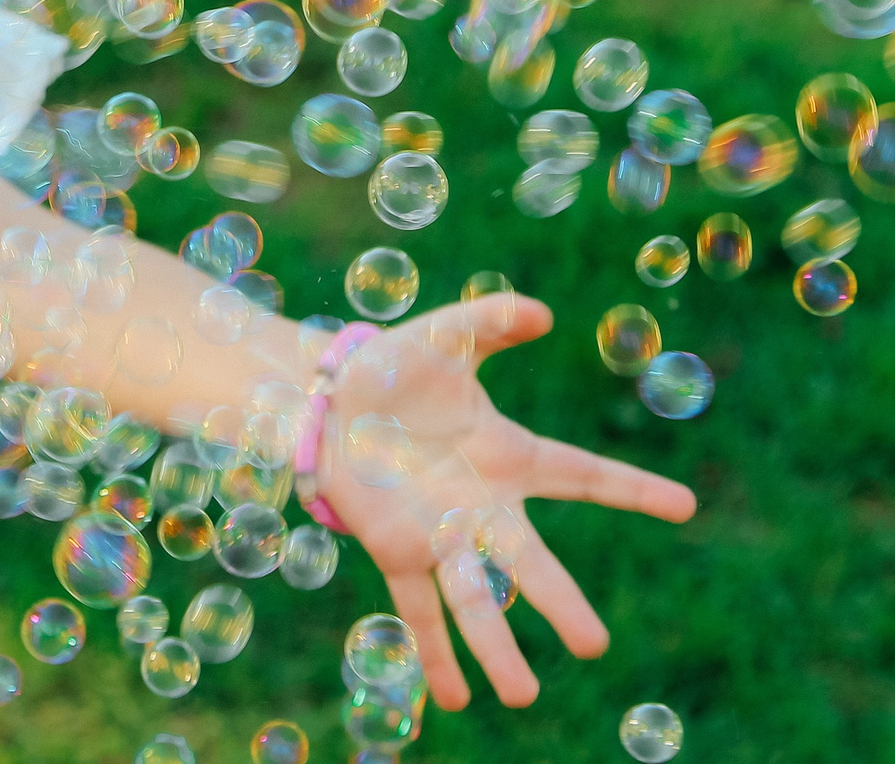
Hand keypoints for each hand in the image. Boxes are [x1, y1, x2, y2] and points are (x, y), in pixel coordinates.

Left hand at [313, 293, 697, 710]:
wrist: (327, 399)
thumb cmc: (390, 369)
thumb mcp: (443, 336)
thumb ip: (492, 321)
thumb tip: (541, 311)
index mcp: (507, 456)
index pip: (582, 475)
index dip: (632, 489)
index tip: (685, 509)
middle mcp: (481, 507)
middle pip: (529, 561)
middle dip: (559, 601)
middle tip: (593, 643)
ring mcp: (440, 535)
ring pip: (475, 597)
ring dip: (495, 645)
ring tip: (522, 695)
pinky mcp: (396, 551)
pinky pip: (417, 609)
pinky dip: (434, 653)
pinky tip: (454, 700)